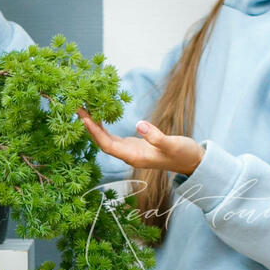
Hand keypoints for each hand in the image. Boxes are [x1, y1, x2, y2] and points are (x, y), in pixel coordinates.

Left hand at [76, 107, 204, 175]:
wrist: (192, 162)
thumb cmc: (184, 154)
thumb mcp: (172, 145)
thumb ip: (156, 137)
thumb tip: (139, 124)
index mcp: (135, 157)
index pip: (108, 145)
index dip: (95, 132)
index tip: (84, 118)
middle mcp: (129, 155)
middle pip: (102, 142)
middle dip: (89, 126)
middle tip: (76, 108)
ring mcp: (130, 151)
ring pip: (106, 139)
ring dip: (94, 125)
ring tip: (84, 108)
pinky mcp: (134, 144)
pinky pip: (114, 136)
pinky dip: (105, 125)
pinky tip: (99, 115)